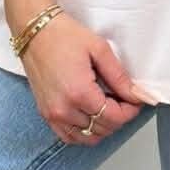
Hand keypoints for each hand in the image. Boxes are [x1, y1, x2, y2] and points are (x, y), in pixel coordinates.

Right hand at [23, 14, 154, 143]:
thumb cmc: (62, 35)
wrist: (34, 31)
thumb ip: (119, 77)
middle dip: (119, 116)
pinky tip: (90, 116)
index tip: (135, 100)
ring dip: (102, 126)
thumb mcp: (99, 50)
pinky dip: (84, 132)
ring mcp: (52, 114)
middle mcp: (64, 109)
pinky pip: (69, 137)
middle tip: (123, 99)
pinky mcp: (45, 114)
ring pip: (88, 137)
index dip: (130, 111)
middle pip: (103, 129)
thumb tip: (135, 95)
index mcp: (79, 93)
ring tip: (107, 106)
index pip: (114, 117)